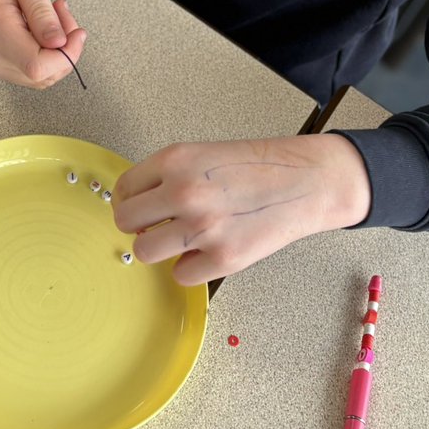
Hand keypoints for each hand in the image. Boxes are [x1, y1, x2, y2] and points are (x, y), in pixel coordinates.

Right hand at [0, 0, 86, 88]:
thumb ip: (42, 13)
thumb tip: (59, 44)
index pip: (37, 67)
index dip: (65, 56)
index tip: (76, 33)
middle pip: (40, 75)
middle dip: (64, 49)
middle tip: (63, 14)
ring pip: (38, 75)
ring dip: (56, 50)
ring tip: (53, 15)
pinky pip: (27, 67)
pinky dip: (44, 51)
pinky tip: (42, 26)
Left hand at [113, 134, 371, 284]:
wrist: (304, 181)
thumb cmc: (256, 165)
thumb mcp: (203, 154)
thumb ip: (167, 175)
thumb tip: (135, 204)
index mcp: (176, 160)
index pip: (124, 188)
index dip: (132, 198)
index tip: (143, 205)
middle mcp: (184, 192)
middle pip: (126, 221)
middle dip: (140, 224)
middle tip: (160, 223)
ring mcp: (202, 228)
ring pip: (145, 251)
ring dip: (160, 247)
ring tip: (182, 238)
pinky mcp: (223, 259)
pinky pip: (180, 275)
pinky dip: (191, 267)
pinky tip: (208, 250)